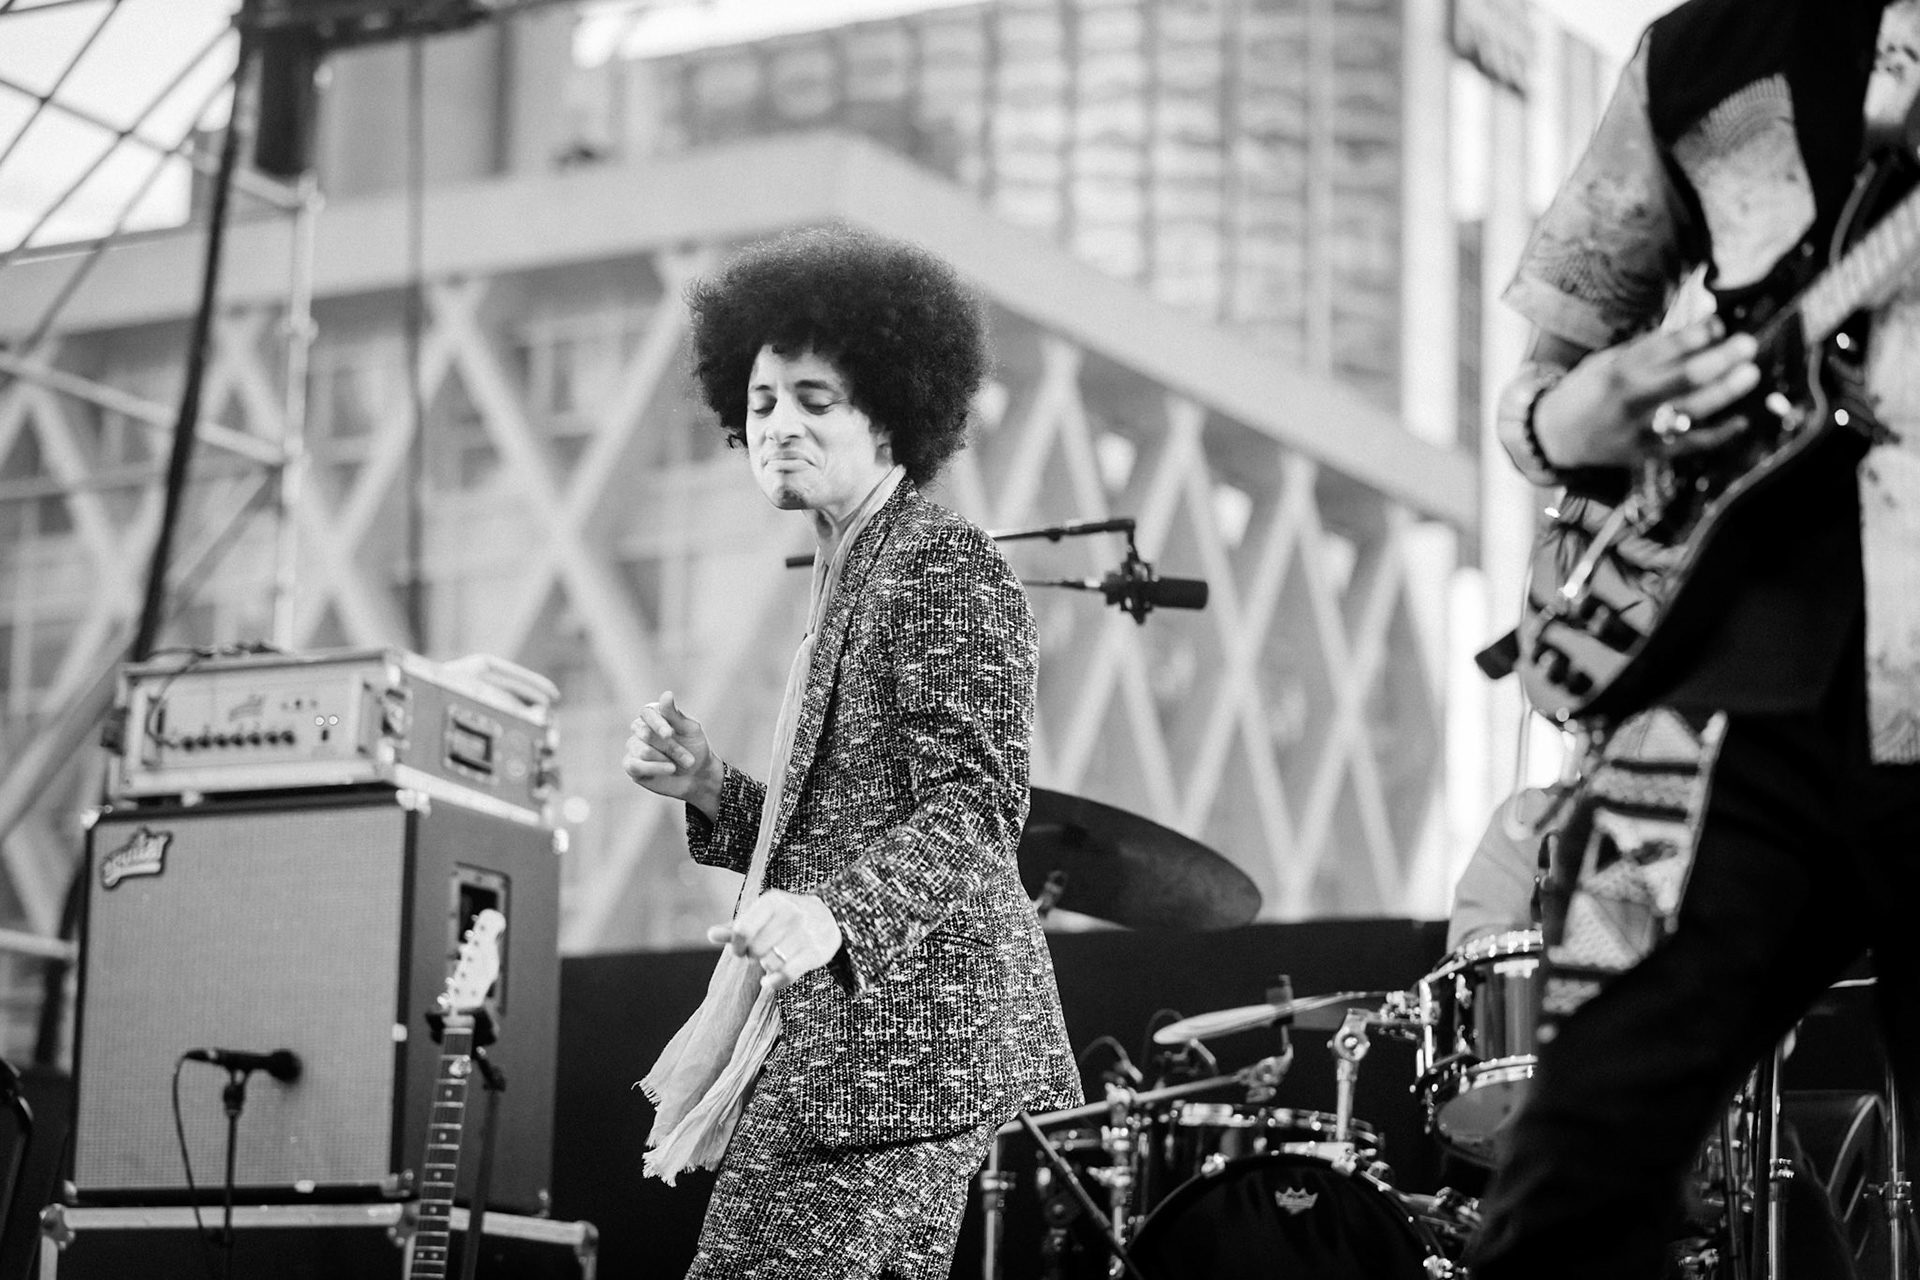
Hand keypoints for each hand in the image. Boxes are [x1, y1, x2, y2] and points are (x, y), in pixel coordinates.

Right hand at [622, 691, 721, 819]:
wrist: (698, 776)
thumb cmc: (695, 748)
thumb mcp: (690, 730)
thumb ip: (675, 715)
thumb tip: (666, 694)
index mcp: (654, 715)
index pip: (647, 712)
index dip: (657, 723)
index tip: (669, 734)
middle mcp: (640, 729)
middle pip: (645, 733)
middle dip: (670, 747)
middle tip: (688, 759)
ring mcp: (634, 747)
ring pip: (642, 751)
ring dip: (665, 760)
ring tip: (681, 766)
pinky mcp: (631, 766)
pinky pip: (634, 765)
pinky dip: (655, 768)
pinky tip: (670, 770)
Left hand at [707, 889, 842, 993]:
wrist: (830, 916)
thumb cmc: (786, 917)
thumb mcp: (762, 916)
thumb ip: (737, 927)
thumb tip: (711, 935)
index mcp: (773, 901)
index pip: (743, 929)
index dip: (737, 946)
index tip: (739, 950)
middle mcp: (791, 913)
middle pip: (756, 949)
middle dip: (753, 956)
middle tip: (760, 954)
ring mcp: (805, 932)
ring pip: (770, 962)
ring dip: (766, 966)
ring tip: (771, 960)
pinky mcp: (817, 951)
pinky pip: (787, 974)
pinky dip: (774, 982)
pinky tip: (769, 982)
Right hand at [1532, 316, 1760, 467]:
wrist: (1556, 437)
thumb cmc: (1584, 392)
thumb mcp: (1605, 362)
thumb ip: (1646, 349)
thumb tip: (1694, 329)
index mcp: (1619, 371)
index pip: (1668, 347)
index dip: (1699, 333)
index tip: (1719, 323)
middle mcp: (1632, 400)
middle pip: (1688, 376)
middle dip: (1722, 357)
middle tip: (1747, 344)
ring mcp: (1641, 429)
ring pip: (1694, 409)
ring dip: (1726, 391)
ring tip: (1749, 374)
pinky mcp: (1648, 453)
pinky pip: (1690, 445)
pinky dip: (1719, 435)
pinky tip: (1741, 421)